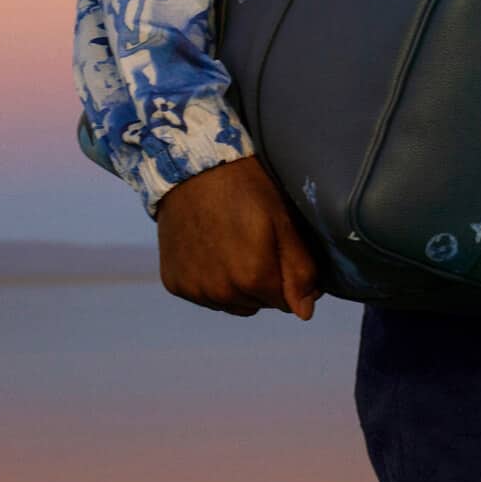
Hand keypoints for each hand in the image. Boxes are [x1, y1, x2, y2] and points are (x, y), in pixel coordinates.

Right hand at [154, 154, 324, 321]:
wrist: (191, 168)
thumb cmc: (244, 188)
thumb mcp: (283, 220)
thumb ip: (300, 270)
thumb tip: (305, 312)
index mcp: (253, 278)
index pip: (286, 302)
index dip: (288, 277)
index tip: (279, 249)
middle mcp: (221, 293)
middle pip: (258, 304)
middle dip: (262, 281)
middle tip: (255, 241)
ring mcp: (195, 290)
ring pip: (231, 303)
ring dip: (236, 285)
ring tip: (232, 244)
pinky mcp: (175, 284)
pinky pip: (203, 295)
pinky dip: (210, 279)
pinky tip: (210, 249)